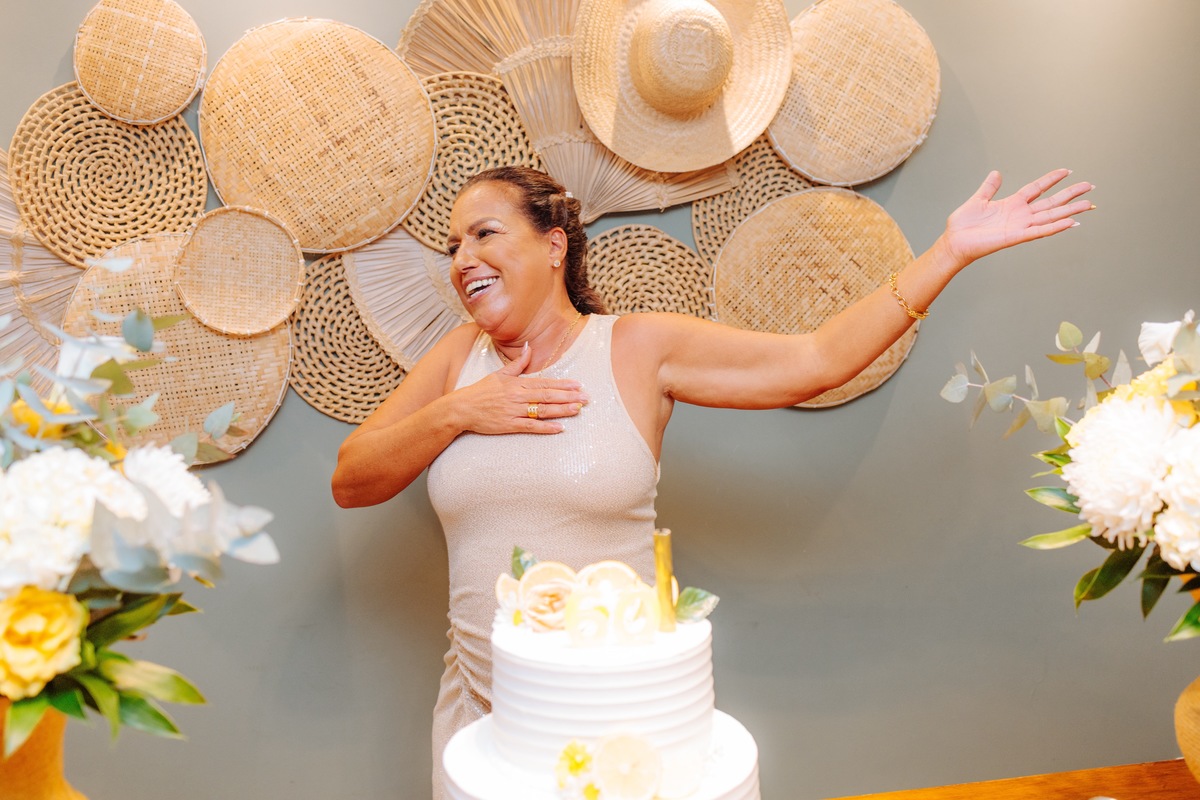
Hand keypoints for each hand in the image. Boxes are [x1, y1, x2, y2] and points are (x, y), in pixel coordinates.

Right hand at [454, 344, 588, 434]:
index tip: (578, 384)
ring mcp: (514, 411)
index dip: (562, 384)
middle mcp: (518, 396)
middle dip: (568, 396)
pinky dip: (546, 428)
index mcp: (517, 383)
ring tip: (577, 409)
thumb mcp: (499, 374)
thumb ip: (517, 363)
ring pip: (542, 410)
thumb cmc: (480, 391)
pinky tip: (560, 428)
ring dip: (562, 410)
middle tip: (586, 398)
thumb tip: (529, 348)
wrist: (461, 408)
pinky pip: (531, 427)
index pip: (544, 382)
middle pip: (548, 396)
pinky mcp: (509, 425)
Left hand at [942, 168, 1094, 266]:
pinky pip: (1040, 231)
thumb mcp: (977, 200)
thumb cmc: (963, 226)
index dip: (1051, 179)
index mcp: (1011, 204)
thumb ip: (989, 188)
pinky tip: (1071, 222)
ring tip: (1089, 204)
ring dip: (1070, 211)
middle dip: (1070, 195)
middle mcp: (1019, 215)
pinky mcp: (1016, 237)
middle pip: (1051, 202)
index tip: (1067, 171)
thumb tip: (996, 173)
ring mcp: (1020, 226)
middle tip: (1090, 186)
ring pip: (1051, 216)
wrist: (954, 242)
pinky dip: (1055, 227)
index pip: (1037, 188)